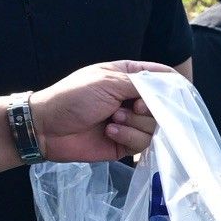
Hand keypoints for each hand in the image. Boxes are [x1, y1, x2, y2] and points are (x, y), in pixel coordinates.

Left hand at [31, 61, 161, 160]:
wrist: (47, 128)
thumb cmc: (74, 97)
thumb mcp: (108, 82)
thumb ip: (141, 85)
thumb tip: (169, 91)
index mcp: (129, 76)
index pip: (162, 77)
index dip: (172, 86)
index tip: (172, 94)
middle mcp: (133, 99)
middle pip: (163, 106)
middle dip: (148, 108)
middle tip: (129, 107)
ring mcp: (131, 122)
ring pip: (155, 127)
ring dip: (135, 124)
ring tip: (113, 120)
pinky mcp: (126, 143)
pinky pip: (143, 143)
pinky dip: (128, 137)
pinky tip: (110, 132)